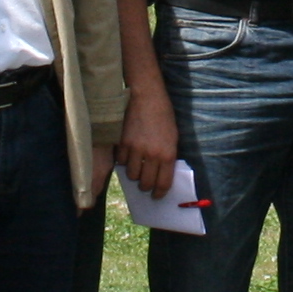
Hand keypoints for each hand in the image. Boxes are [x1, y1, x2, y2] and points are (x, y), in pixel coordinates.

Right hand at [115, 83, 179, 197]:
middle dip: (145, 186)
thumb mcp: (172, 136)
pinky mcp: (122, 143)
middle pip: (145, 183)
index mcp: (167, 154)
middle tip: (144, 183)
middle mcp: (152, 154)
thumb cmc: (162, 115)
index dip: (159, 193)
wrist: (146, 95)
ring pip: (131, 175)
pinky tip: (127, 154)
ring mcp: (135, 149)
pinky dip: (123, 161)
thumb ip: (167, 156)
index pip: (163, 183)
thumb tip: (161, 175)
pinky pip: (120, 161)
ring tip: (135, 166)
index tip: (156, 196)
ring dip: (133, 173)